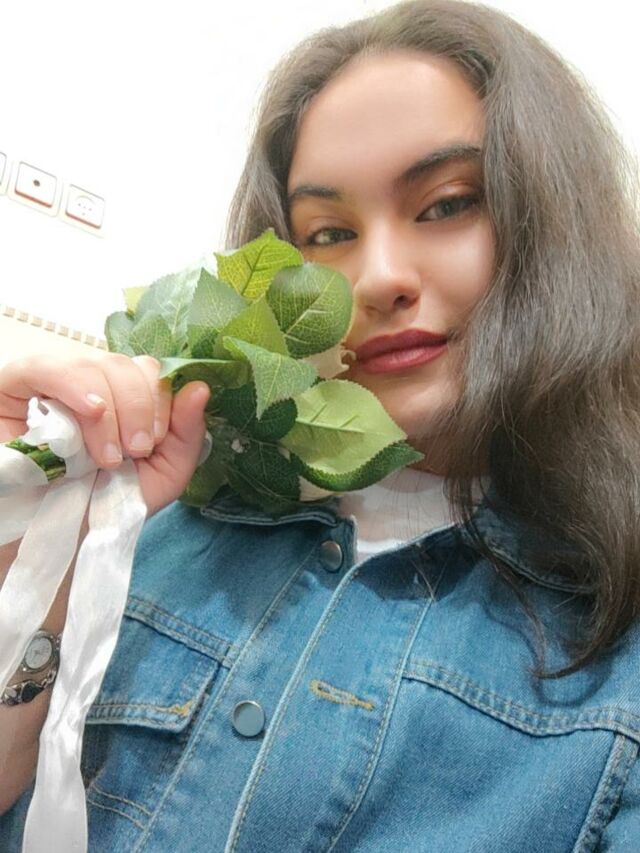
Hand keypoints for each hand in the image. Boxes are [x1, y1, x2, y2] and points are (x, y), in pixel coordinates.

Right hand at [0, 352, 210, 517]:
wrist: (55, 540)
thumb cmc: (105, 507)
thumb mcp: (162, 476)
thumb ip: (187, 434)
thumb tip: (200, 388)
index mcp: (125, 397)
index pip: (150, 370)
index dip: (160, 399)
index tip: (151, 444)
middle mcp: (90, 383)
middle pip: (125, 363)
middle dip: (139, 408)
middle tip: (133, 452)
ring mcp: (51, 382)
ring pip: (92, 364)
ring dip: (111, 412)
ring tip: (107, 457)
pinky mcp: (14, 387)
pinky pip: (44, 367)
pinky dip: (74, 386)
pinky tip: (91, 412)